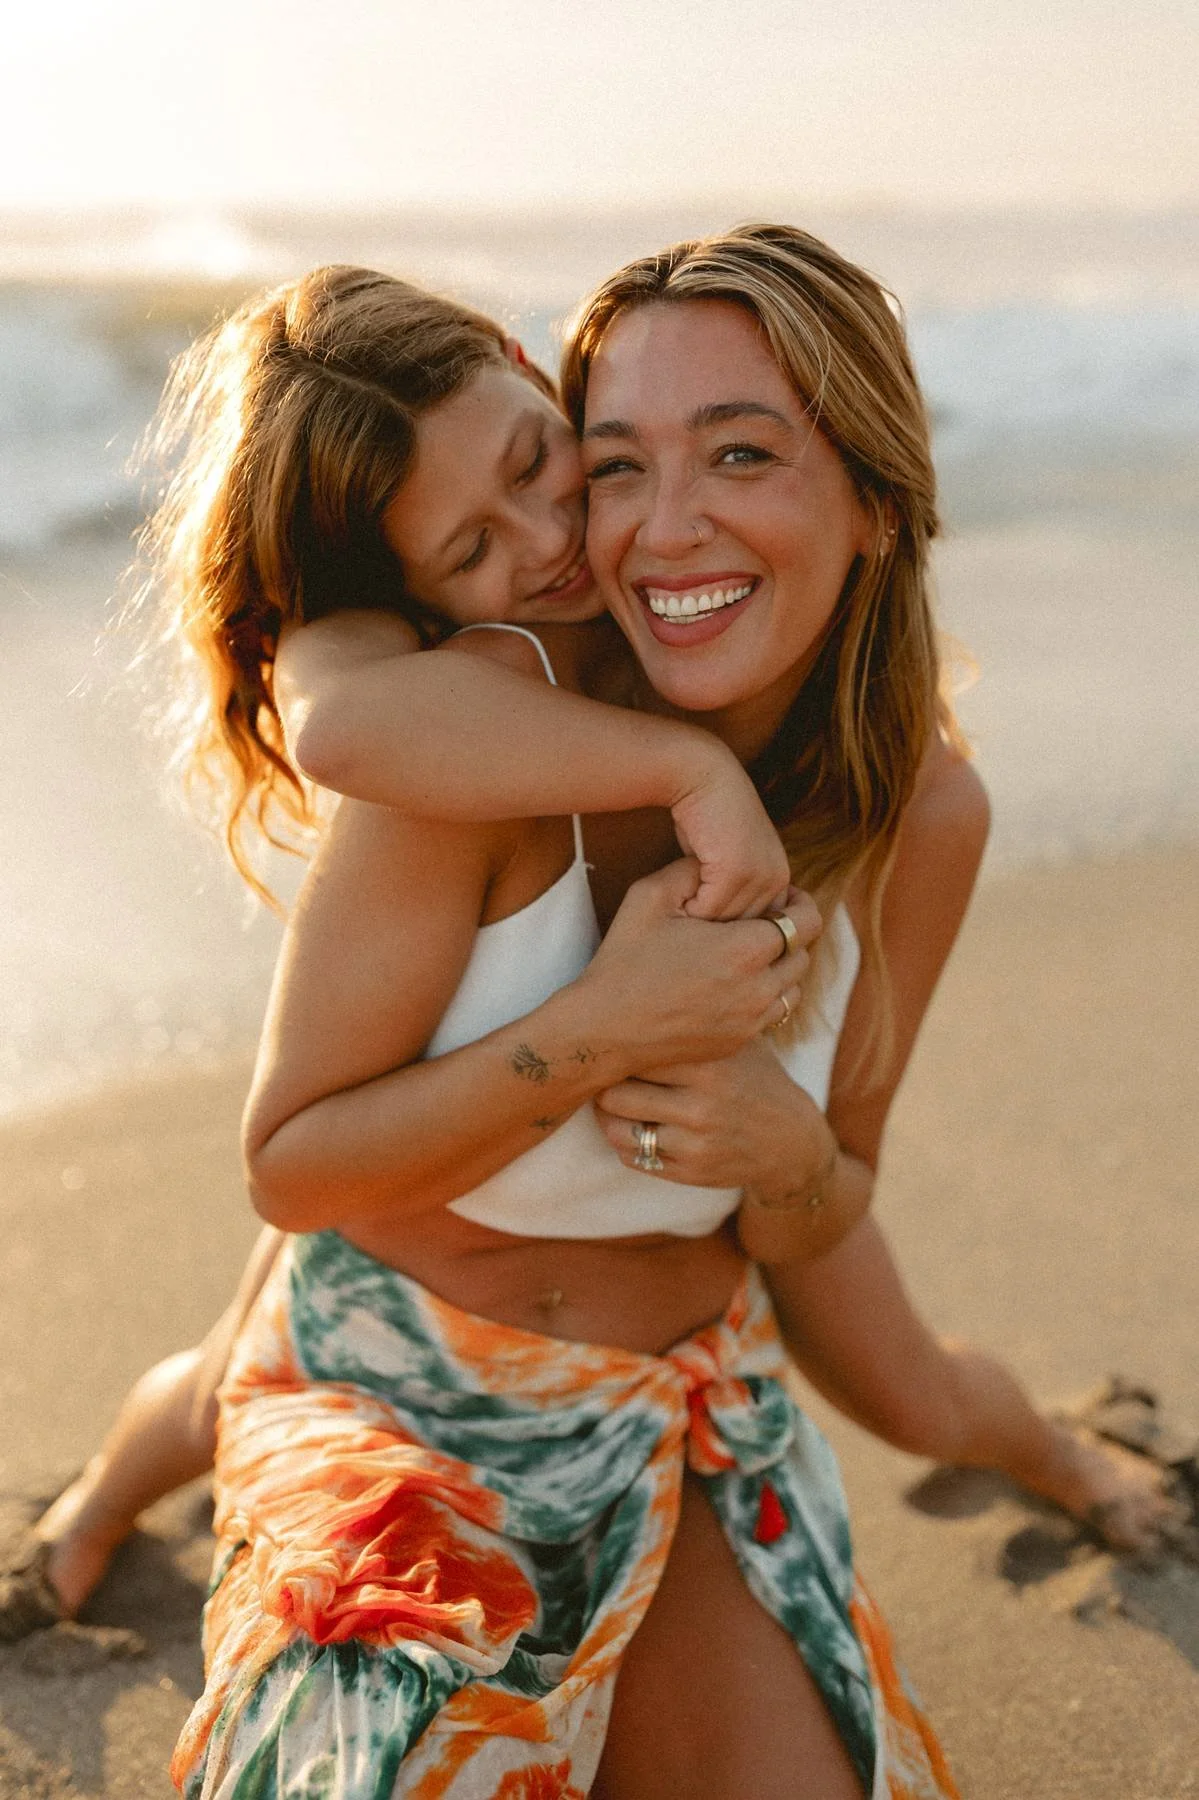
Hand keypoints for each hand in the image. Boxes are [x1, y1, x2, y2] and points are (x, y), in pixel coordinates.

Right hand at [576, 861, 820, 1079]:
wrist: (604, 1029)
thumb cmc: (624, 959)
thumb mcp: (649, 896)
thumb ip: (691, 870)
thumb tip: (718, 861)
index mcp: (744, 950)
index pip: (806, 923)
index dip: (800, 905)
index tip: (784, 899)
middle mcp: (758, 990)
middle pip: (803, 955)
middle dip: (790, 935)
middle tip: (763, 923)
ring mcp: (751, 1022)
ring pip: (793, 989)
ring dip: (781, 969)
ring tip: (751, 955)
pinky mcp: (738, 1042)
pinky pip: (771, 1015)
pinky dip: (764, 997)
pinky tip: (735, 984)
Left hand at [594, 1037, 831, 1191]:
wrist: (791, 1141)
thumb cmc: (757, 1080)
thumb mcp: (740, 1044)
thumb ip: (700, 1023)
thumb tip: (645, 990)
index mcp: (711, 1065)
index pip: (639, 1051)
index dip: (618, 1045)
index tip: (609, 1040)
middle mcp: (701, 1105)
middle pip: (617, 1092)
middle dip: (604, 1083)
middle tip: (600, 1074)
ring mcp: (695, 1142)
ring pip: (618, 1129)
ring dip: (606, 1117)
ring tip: (608, 1102)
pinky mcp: (690, 1172)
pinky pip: (635, 1158)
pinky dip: (624, 1142)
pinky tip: (630, 1126)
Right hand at [669, 748, 790, 919]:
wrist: (701, 776)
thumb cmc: (703, 817)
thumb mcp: (725, 859)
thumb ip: (734, 891)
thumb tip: (724, 923)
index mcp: (779, 876)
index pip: (758, 926)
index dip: (726, 926)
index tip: (698, 915)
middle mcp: (777, 877)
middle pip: (744, 929)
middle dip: (714, 928)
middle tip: (685, 917)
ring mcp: (761, 874)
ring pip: (728, 922)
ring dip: (700, 920)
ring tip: (679, 911)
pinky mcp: (737, 870)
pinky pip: (710, 909)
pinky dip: (689, 908)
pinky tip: (676, 898)